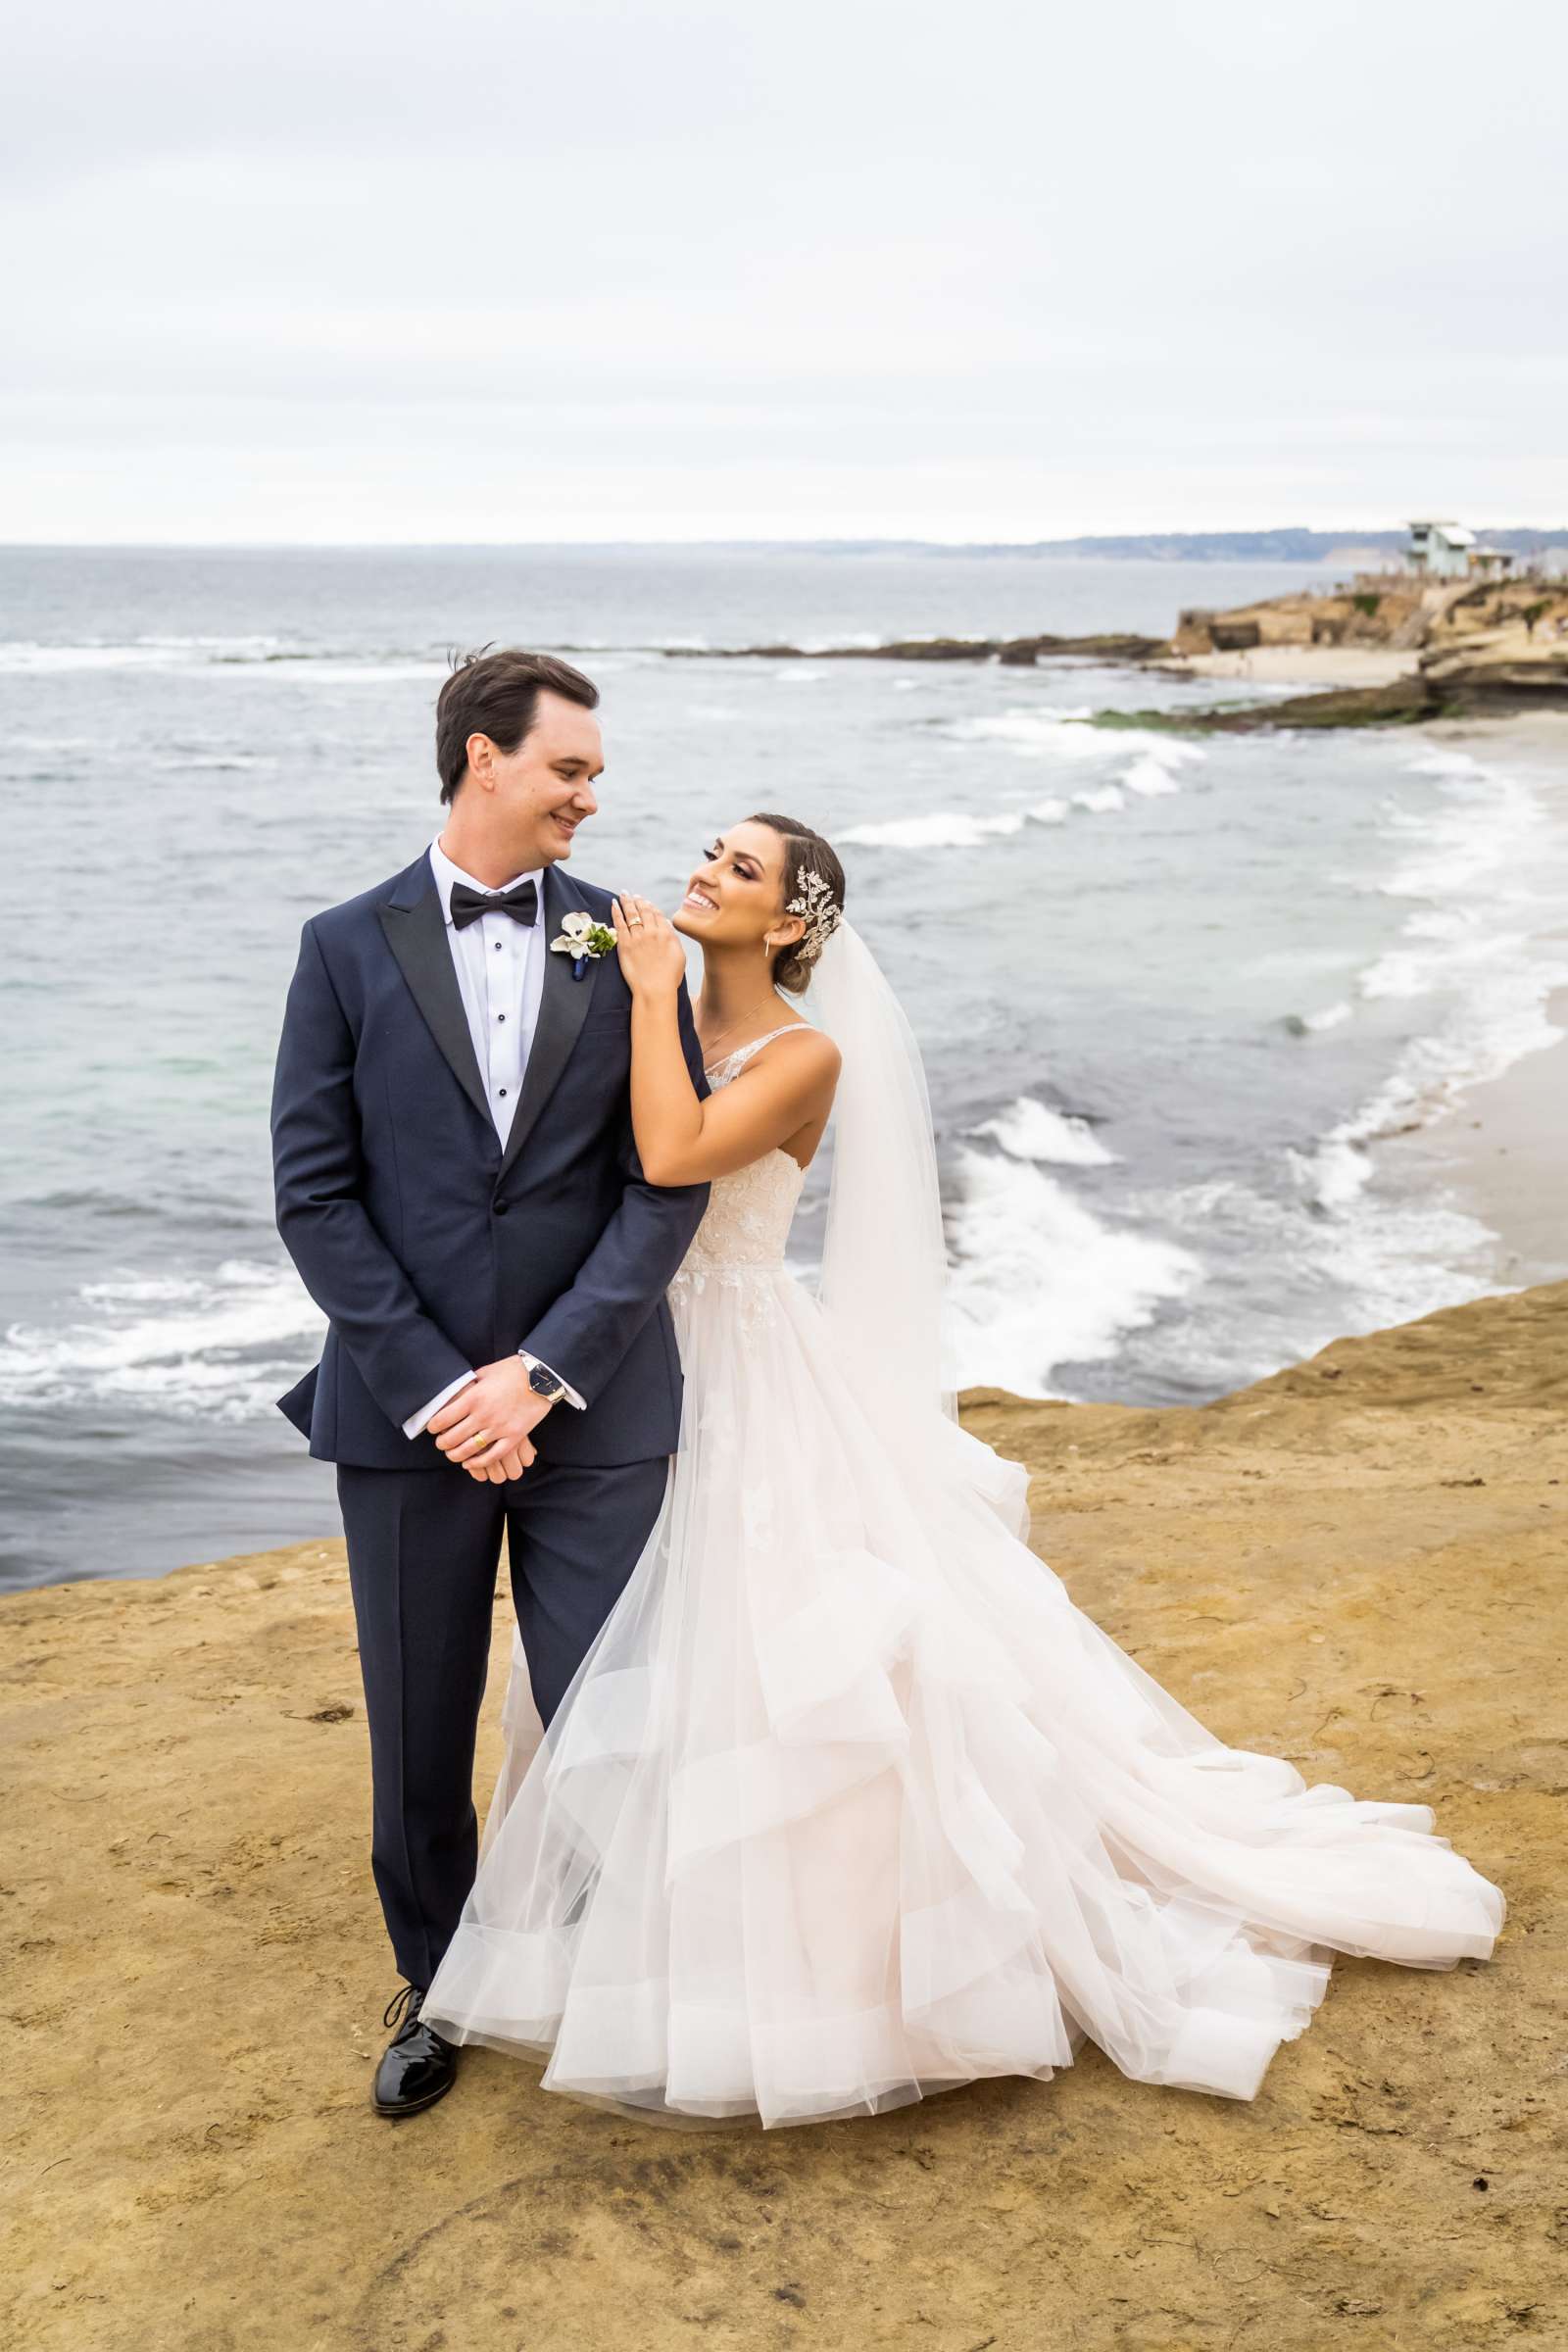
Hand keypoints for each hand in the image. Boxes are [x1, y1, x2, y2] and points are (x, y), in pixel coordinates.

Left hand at [428, 1357, 552, 1482]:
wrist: (542, 1377)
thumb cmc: (512, 1371)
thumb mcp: (485, 1373)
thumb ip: (469, 1386)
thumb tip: (454, 1394)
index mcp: (474, 1397)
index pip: (443, 1419)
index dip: (433, 1427)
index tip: (432, 1429)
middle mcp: (484, 1414)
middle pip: (452, 1438)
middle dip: (442, 1444)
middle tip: (440, 1444)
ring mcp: (500, 1427)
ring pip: (469, 1450)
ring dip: (455, 1455)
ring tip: (452, 1454)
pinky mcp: (514, 1436)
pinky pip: (492, 1456)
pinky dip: (477, 1463)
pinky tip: (469, 1463)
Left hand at [611, 894, 685, 995]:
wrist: (655, 989)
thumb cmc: (669, 978)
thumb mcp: (679, 956)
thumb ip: (673, 938)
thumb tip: (666, 926)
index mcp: (667, 934)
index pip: (657, 914)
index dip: (651, 906)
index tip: (646, 902)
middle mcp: (652, 932)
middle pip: (644, 911)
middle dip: (638, 901)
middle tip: (633, 895)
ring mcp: (637, 937)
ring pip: (631, 914)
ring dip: (627, 901)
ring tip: (624, 894)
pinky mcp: (624, 944)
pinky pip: (619, 923)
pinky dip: (616, 911)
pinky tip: (614, 904)